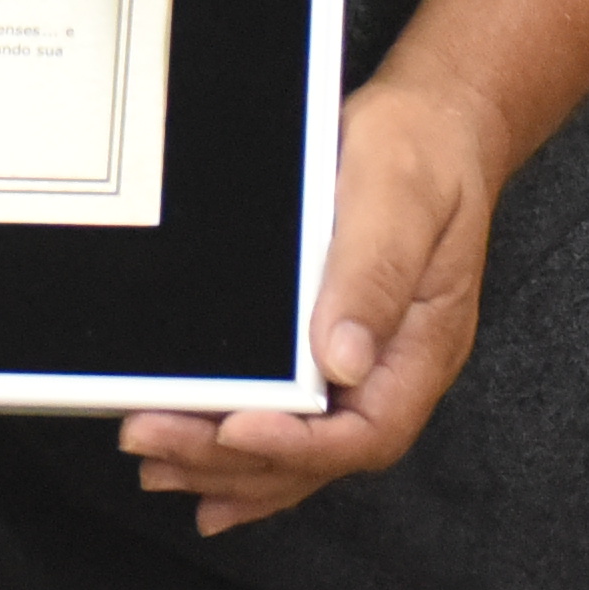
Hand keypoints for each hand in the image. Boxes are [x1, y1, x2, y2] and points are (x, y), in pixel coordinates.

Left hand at [115, 73, 500, 535]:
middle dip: (232, 463)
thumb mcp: (400, 196)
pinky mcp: (324, 346)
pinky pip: (287, 416)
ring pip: (296, 448)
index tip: (232, 431)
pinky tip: (197, 461)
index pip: (366, 431)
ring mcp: (358, 364)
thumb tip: (342, 358)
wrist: (434, 122)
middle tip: (154, 446)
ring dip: (225, 467)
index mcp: (422, 346)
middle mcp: (391, 370)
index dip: (297, 445)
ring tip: (158, 465)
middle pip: (318, 455)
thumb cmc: (423, 152)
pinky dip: (238, 448)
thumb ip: (374, 273)